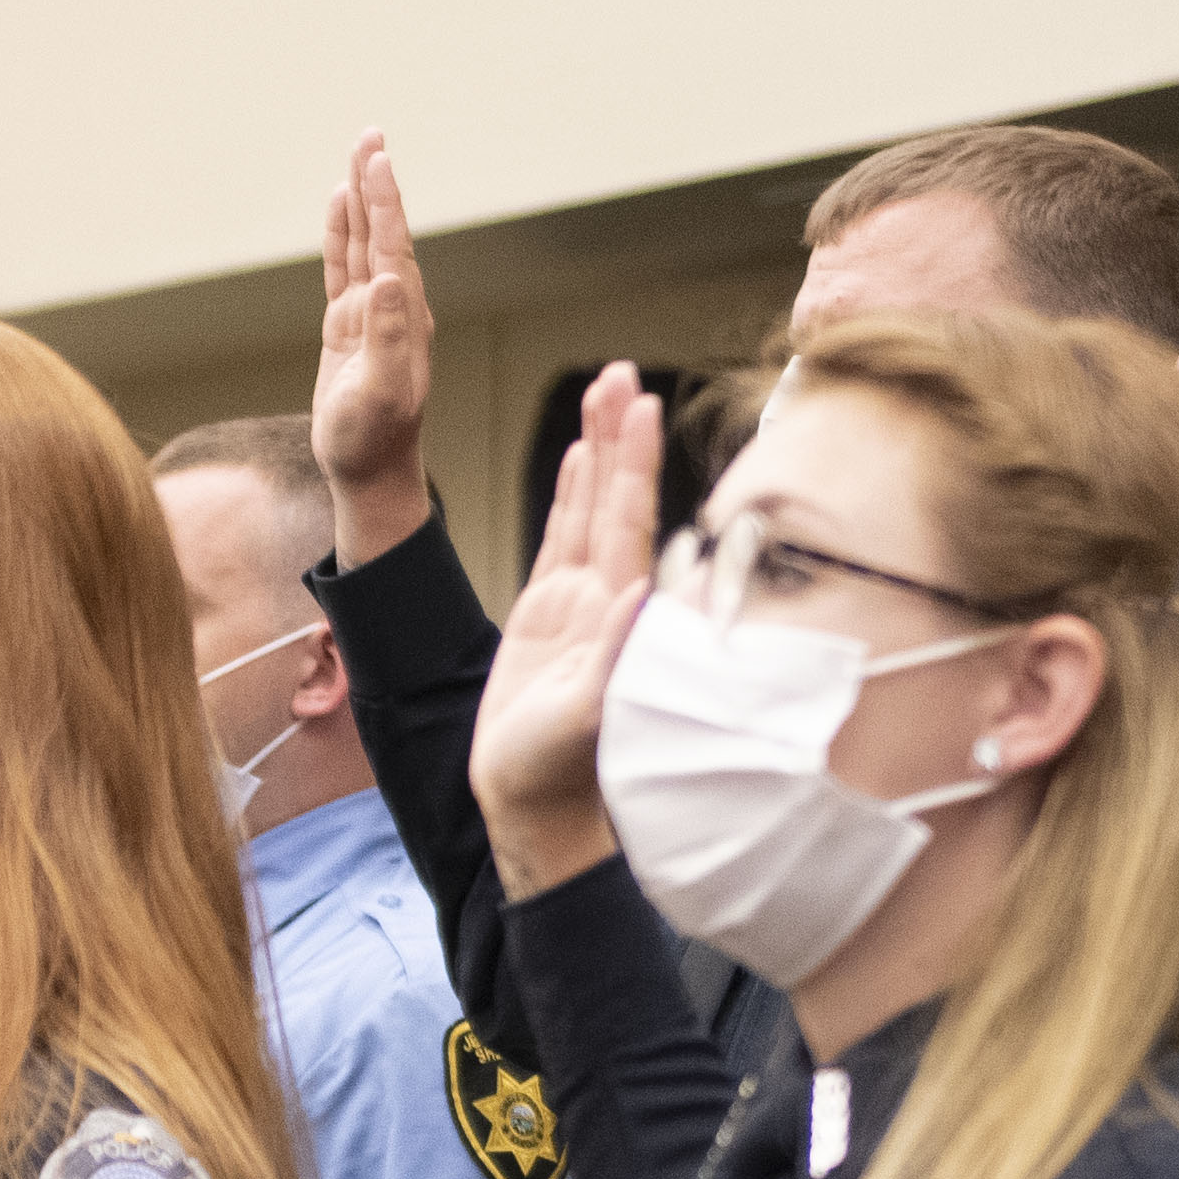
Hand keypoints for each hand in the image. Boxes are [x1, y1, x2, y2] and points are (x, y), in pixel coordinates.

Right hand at [316, 131, 439, 563]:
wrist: (370, 473)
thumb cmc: (375, 440)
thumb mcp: (383, 392)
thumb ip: (387, 336)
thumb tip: (389, 279)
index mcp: (404, 315)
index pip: (393, 244)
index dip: (383, 200)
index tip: (374, 158)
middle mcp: (393, 306)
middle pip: (382, 231)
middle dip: (375, 182)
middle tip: (369, 134)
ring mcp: (371, 315)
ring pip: (363, 244)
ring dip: (360, 200)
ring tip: (358, 156)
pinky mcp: (348, 329)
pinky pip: (343, 270)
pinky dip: (340, 236)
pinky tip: (338, 208)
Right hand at [470, 361, 667, 896]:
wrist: (536, 804)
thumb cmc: (560, 773)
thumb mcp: (586, 720)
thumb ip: (613, 659)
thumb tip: (637, 599)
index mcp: (618, 616)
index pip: (630, 522)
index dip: (634, 463)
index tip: (642, 406)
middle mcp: (606, 599)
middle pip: (615, 499)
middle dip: (619, 436)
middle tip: (620, 373)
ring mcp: (580, 603)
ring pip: (591, 508)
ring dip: (600, 451)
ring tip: (605, 393)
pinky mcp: (552, 615)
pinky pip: (563, 539)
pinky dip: (573, 495)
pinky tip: (581, 457)